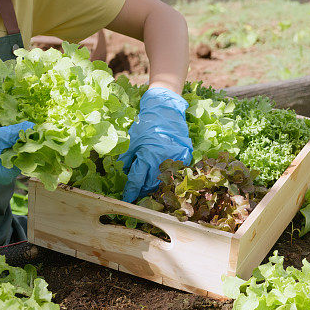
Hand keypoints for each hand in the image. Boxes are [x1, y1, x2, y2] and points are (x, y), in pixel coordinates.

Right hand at [0, 121, 33, 185]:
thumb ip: (14, 132)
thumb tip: (31, 126)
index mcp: (9, 173)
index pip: (28, 156)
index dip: (32, 141)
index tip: (35, 128)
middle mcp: (6, 174)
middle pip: (21, 154)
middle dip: (22, 140)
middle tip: (23, 125)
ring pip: (12, 152)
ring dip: (12, 140)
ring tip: (13, 128)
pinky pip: (3, 153)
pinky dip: (4, 143)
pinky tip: (4, 134)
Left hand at [120, 88, 192, 202]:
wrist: (167, 111)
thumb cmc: (148, 124)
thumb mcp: (133, 140)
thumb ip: (128, 157)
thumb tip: (125, 171)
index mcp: (147, 155)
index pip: (137, 180)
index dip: (130, 191)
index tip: (126, 199)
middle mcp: (162, 159)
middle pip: (150, 185)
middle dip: (142, 190)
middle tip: (137, 192)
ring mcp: (176, 159)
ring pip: (163, 181)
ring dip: (154, 185)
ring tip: (148, 186)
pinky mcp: (185, 157)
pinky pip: (175, 173)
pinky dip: (167, 176)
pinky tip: (162, 175)